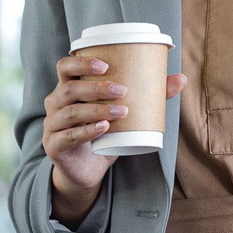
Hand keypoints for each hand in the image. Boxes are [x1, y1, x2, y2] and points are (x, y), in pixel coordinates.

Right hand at [42, 54, 188, 221]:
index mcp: (68, 88)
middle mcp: (56, 103)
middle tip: (122, 90)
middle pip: (69, 89)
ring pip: (71, 112)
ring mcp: (52, 125)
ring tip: (122, 111)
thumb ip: (150, 96)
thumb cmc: (106, 134)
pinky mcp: (54, 146)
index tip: (106, 65)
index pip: (65, 67)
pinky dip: (87, 131)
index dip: (81, 63)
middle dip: (96, 88)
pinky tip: (104, 128)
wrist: (88, 170)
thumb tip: (181, 79)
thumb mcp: (125, 114)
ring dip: (97, 109)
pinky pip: (69, 136)